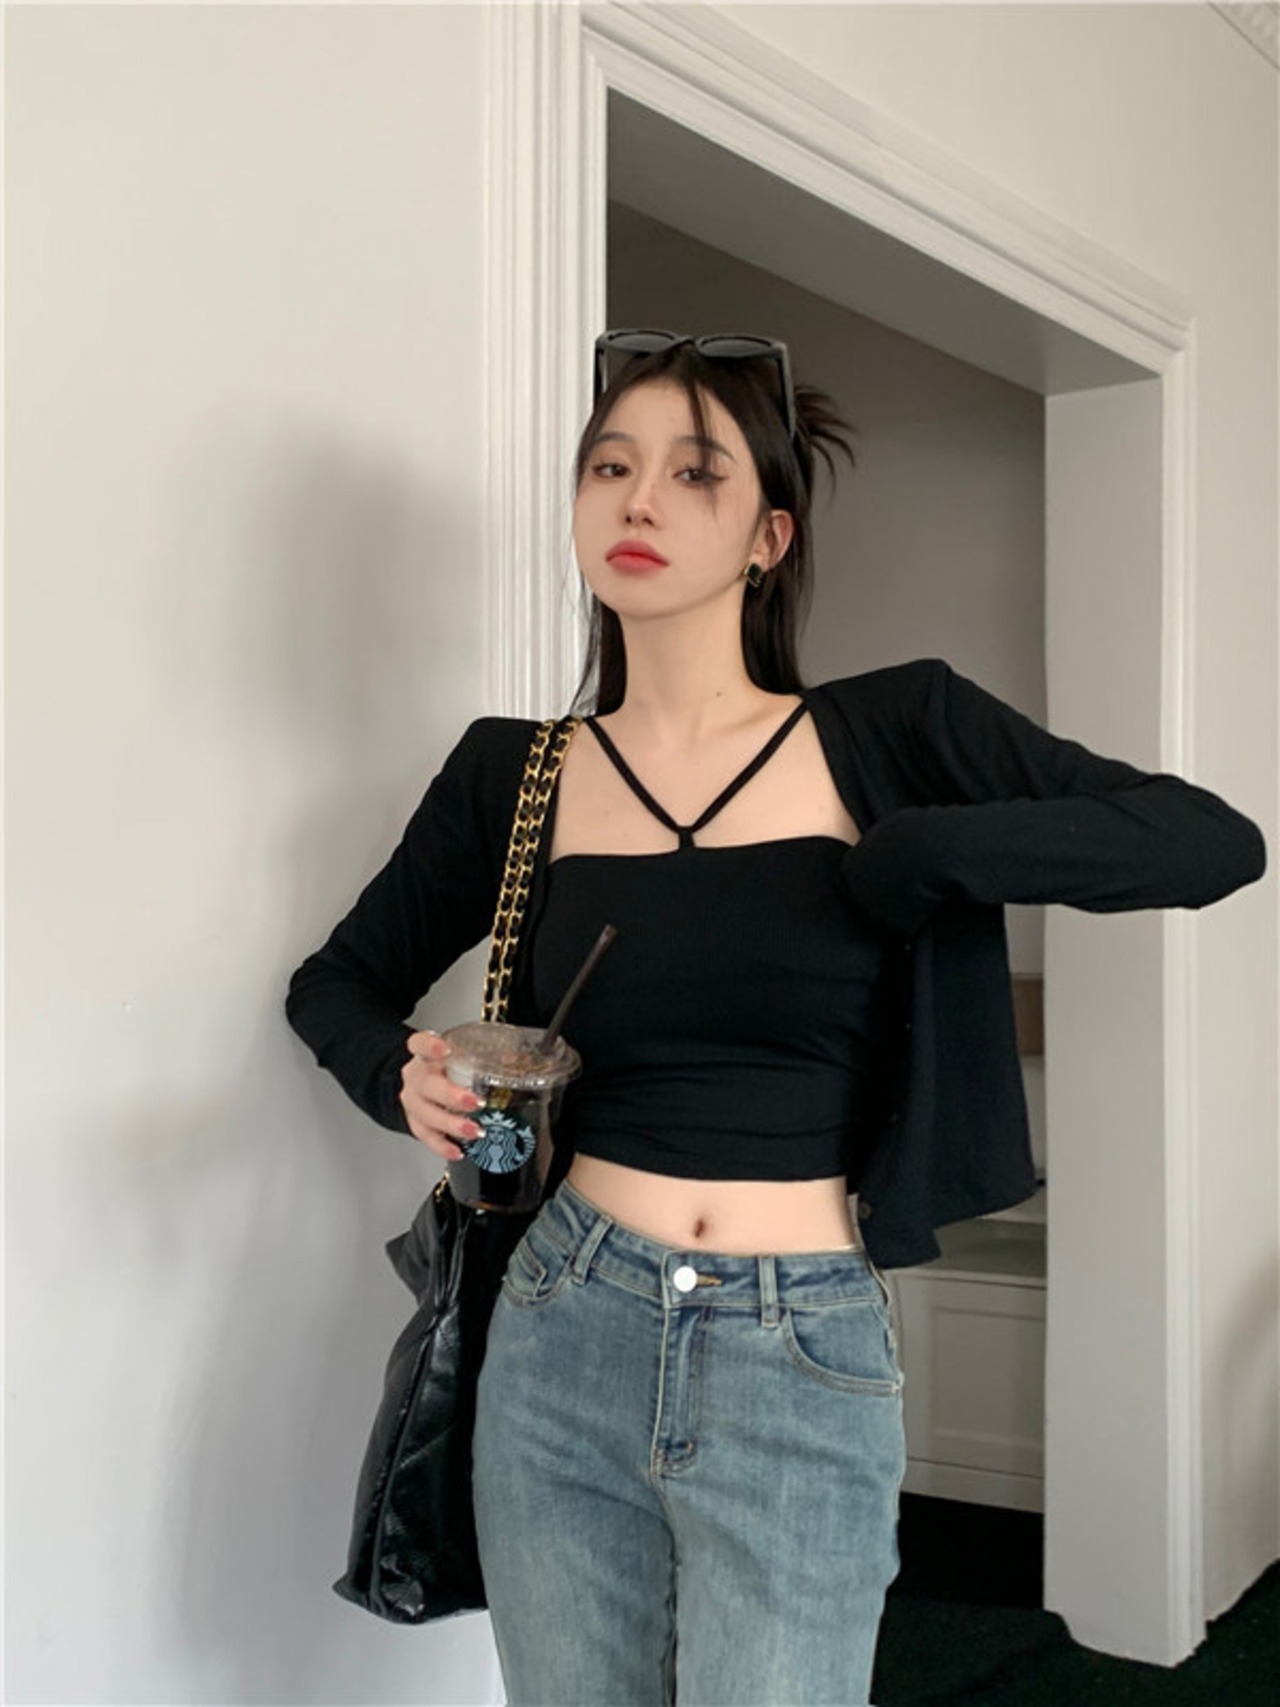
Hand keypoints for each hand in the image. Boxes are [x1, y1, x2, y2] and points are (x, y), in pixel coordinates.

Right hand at [399, 1031, 482, 1160]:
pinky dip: (442, 1146)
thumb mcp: (461, 1059)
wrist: (423, 1089)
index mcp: (426, 1056)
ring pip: (426, 1114)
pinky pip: (426, 1137)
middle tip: (474, 1102)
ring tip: (474, 1131)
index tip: (444, 1050)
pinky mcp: (416, 1124)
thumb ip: (483, 1058)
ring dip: (451, 1124)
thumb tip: (520, 1061)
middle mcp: (416, 1078)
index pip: (419, 1044)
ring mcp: (413, 1102)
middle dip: (451, 1095)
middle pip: (426, 1084)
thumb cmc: (446, 1072)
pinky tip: (458, 1151)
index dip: (429, 1046)